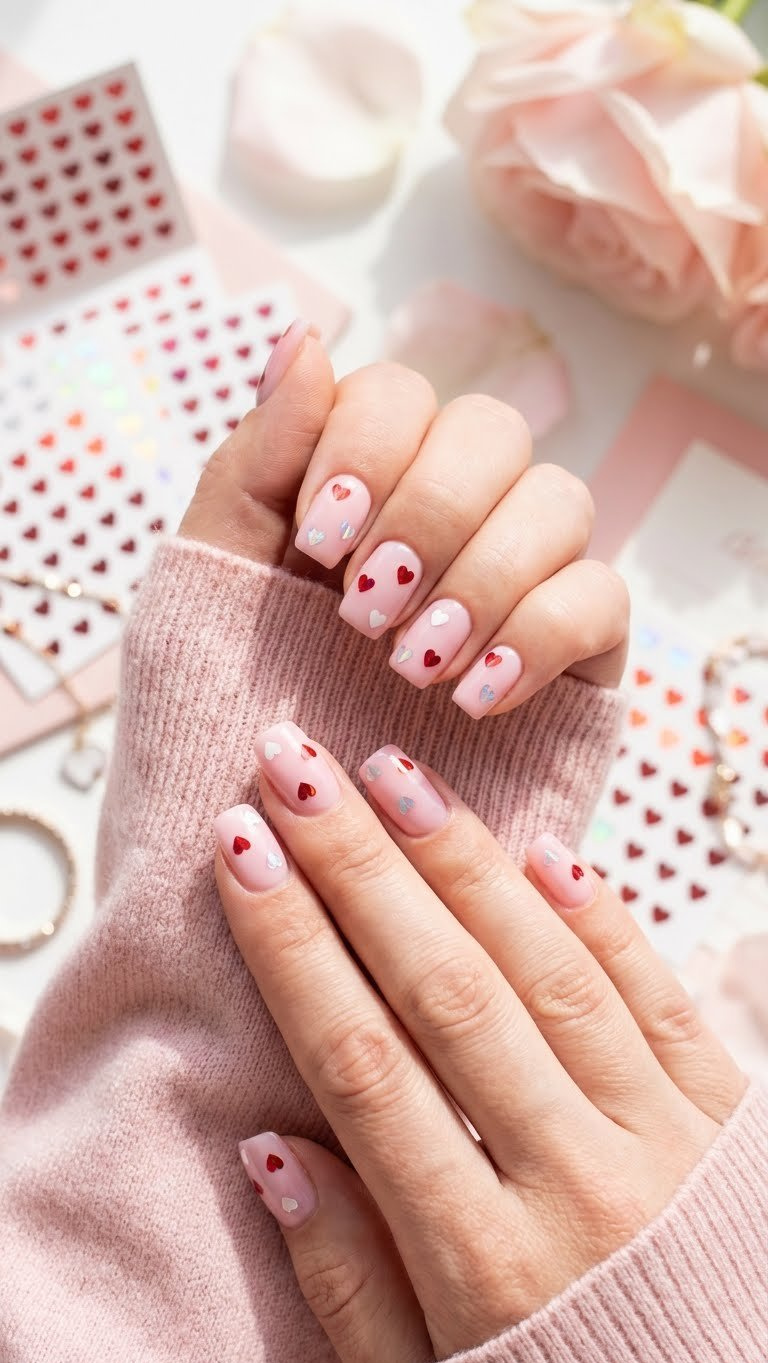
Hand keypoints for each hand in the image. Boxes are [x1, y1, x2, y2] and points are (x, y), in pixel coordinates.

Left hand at [180, 321, 627, 715]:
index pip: (399, 395)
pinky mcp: (575, 655)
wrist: (284, 857)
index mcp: (357, 485)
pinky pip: (603, 596)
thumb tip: (304, 335)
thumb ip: (256, 463)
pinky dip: (539, 636)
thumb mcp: (210, 588)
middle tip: (363, 611)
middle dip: (429, 513)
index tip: (317, 540)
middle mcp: (446, 518)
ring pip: (561, 500)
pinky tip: (473, 697)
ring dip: (484, 574)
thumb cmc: (229, 716)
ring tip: (411, 665)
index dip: (368, 447)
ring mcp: (518, 581)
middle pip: (492, 430)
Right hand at [214, 727, 745, 1362]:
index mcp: (489, 1267)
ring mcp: (672, 1144)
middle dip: (359, 867)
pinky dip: (600, 919)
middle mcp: (583, 1187)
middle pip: (446, 991)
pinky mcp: (735, 1123)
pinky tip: (540, 849)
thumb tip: (273, 1149)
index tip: (242, 852)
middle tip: (294, 768)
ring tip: (391, 776)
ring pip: (548, 971)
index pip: (364, 1065)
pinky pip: (661, 998)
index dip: (293, 947)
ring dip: (462, 862)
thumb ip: (350, 1283)